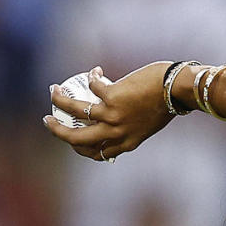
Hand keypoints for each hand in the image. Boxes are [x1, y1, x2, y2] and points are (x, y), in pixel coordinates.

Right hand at [43, 62, 173, 161]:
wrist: (176, 90)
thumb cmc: (165, 105)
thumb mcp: (147, 125)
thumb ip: (130, 127)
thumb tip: (113, 120)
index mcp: (127, 143)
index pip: (96, 153)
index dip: (78, 148)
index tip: (70, 138)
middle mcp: (117, 133)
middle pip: (77, 138)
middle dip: (57, 130)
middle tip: (48, 120)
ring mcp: (113, 116)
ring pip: (75, 110)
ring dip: (59, 100)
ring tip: (53, 91)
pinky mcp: (112, 97)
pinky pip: (91, 86)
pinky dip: (91, 77)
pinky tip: (95, 72)